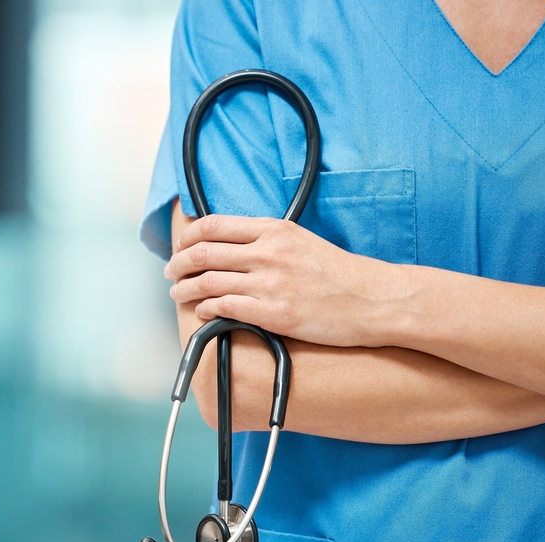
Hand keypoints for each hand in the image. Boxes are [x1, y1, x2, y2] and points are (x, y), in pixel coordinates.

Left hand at [164, 214, 410, 347]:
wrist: (374, 300)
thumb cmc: (338, 273)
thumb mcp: (300, 241)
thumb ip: (265, 239)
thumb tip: (228, 244)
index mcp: (274, 230)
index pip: (213, 225)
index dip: (187, 237)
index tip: (179, 247)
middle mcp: (268, 252)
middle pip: (202, 253)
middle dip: (177, 264)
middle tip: (170, 274)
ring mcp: (271, 283)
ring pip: (207, 282)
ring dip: (184, 290)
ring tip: (178, 295)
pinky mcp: (275, 313)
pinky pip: (225, 308)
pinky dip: (205, 309)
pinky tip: (201, 313)